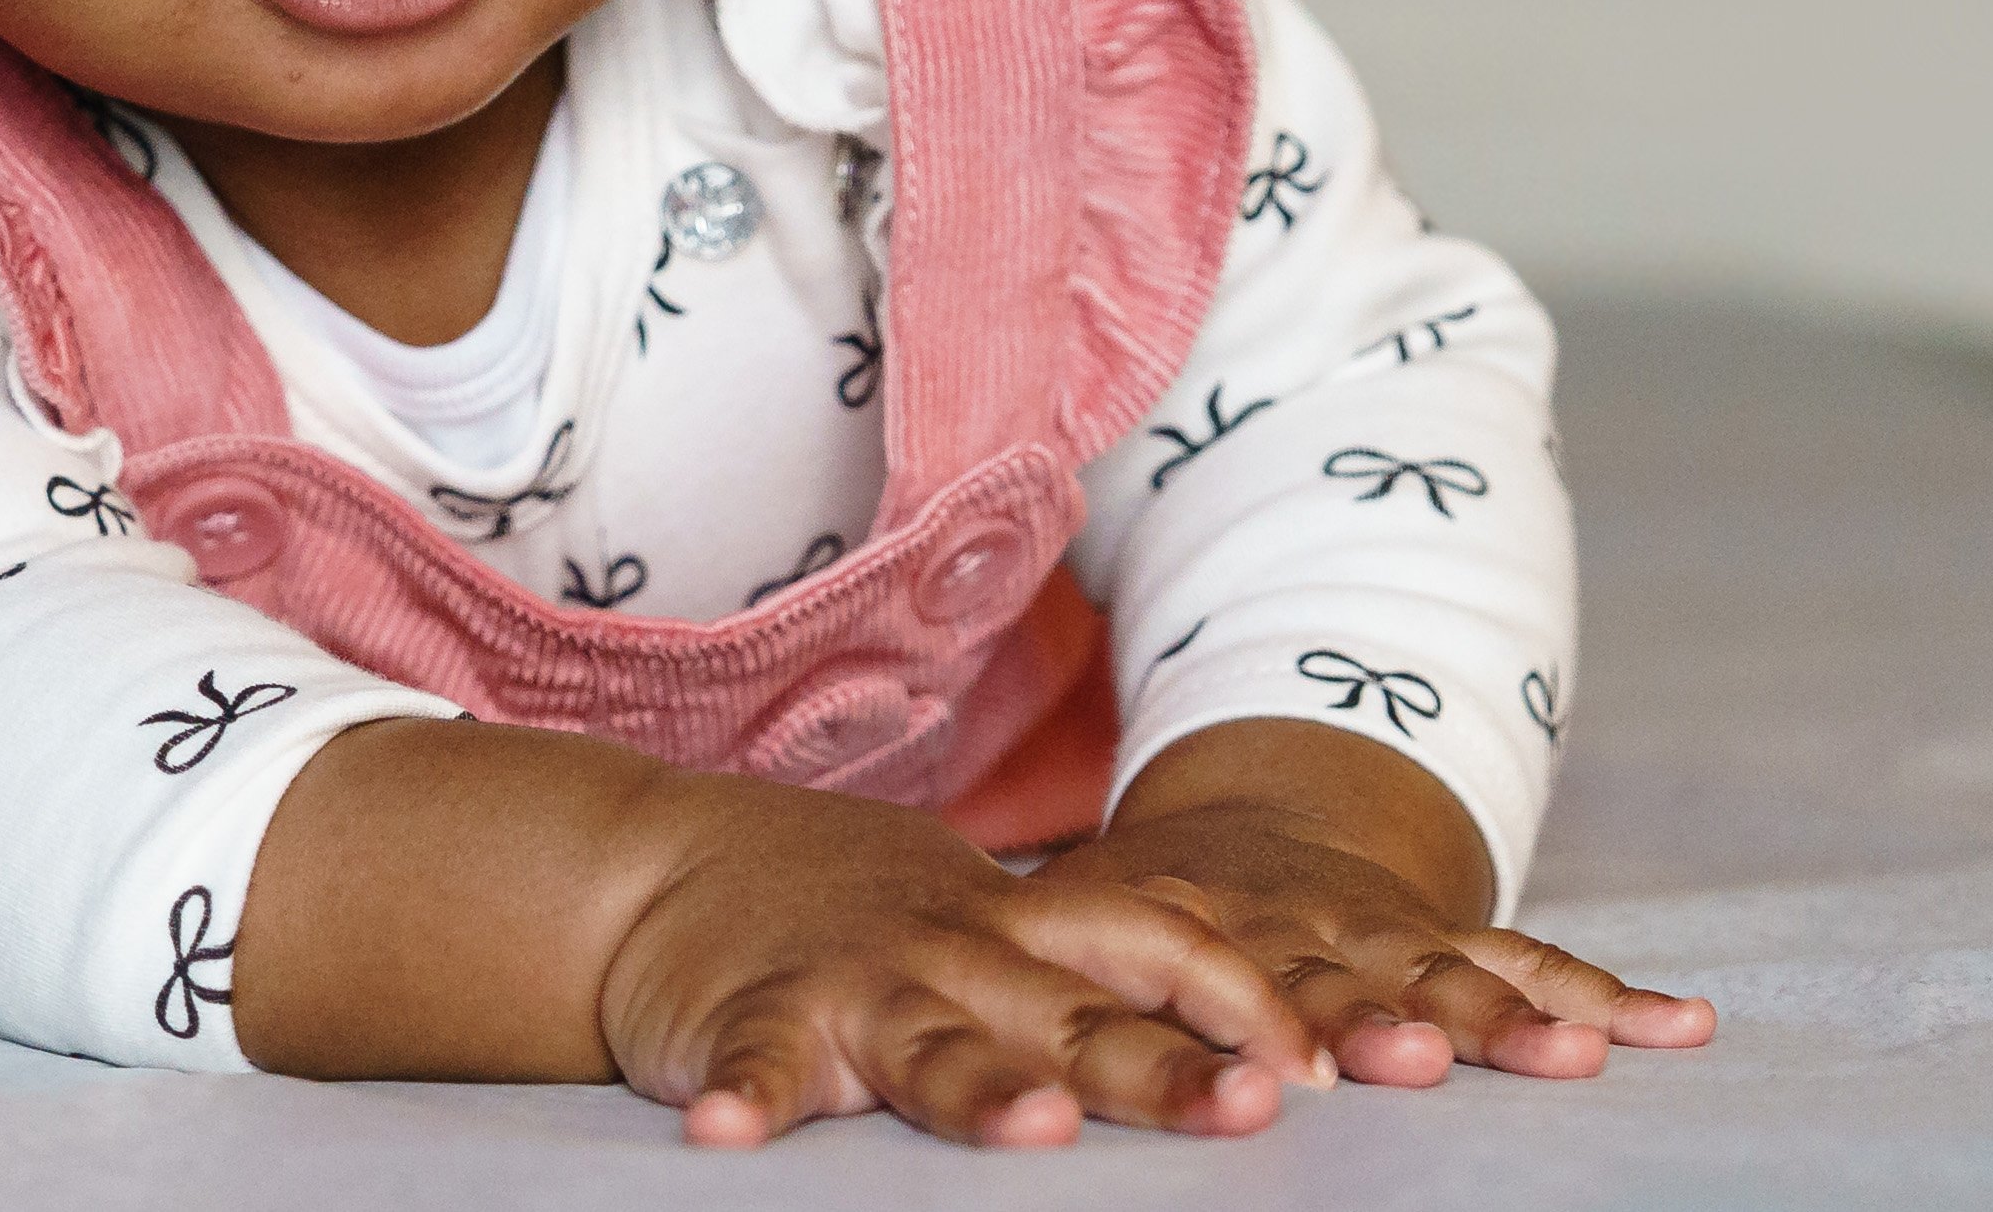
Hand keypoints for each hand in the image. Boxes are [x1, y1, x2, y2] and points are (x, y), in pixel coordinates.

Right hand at [583, 772, 1310, 1148]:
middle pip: (1077, 1015)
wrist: (666, 860)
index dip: (1246, 1000)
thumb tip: (1255, 1046)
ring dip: (985, 1091)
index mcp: (1023, 927)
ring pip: (934, 1046)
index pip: (1164, 945)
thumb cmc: (861, 912)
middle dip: (1167, 1068)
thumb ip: (1096, 979)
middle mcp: (954, 951)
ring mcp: (851, 983)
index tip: (1326, 1069)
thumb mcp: (988, 925)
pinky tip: (730, 1133)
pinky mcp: (747, 1017)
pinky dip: (743, 1100)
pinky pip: (750, 1064)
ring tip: (1036, 1130)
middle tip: (1254, 1109)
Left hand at [1056, 720, 1715, 1088]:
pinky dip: (1608, 993)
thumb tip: (1003, 1061)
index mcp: (1206, 930)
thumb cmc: (1138, 915)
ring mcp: (1393, 934)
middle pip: (1360, 982)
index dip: (1267, 1030)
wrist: (1246, 829)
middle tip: (1433, 1061)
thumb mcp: (1077, 926)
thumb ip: (1068, 980)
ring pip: (1463, 973)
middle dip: (1401, 1025)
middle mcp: (1309, 930)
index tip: (1298, 1079)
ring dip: (1521, 1015)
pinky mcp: (1455, 937)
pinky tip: (1685, 1027)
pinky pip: (1537, 959)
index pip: (1237, 982)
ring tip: (1587, 1054)